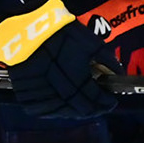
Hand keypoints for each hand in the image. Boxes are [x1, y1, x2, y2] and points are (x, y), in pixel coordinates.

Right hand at [0, 17, 118, 119]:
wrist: (26, 29)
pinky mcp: (25, 95)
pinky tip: (63, 108)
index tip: (112, 101)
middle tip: (101, 107)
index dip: (106, 102)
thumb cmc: (61, 33)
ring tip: (84, 108)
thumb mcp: (89, 41)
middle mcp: (58, 87)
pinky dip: (56, 112)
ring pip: (62, 113)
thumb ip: (107, 60)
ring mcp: (41, 93)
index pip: (95, 97)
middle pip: (80, 108)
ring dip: (76, 113)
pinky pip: (43, 111)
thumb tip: (118, 75)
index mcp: (76, 74)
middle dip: (94, 110)